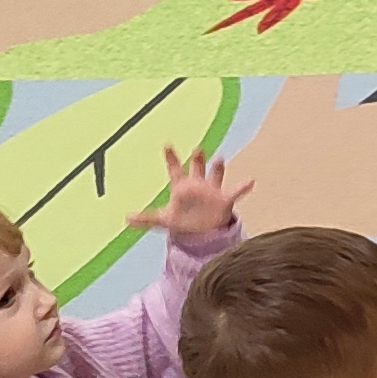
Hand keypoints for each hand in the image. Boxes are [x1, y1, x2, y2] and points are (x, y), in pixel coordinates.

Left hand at [128, 144, 252, 239]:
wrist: (203, 232)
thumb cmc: (183, 221)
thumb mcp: (163, 220)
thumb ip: (146, 218)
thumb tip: (126, 218)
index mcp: (182, 186)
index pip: (174, 169)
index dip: (171, 158)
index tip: (167, 145)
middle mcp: (198, 184)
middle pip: (197, 168)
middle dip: (197, 159)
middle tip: (197, 148)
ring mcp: (212, 191)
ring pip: (215, 176)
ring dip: (217, 168)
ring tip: (219, 159)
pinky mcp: (225, 201)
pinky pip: (235, 193)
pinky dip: (243, 187)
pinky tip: (250, 181)